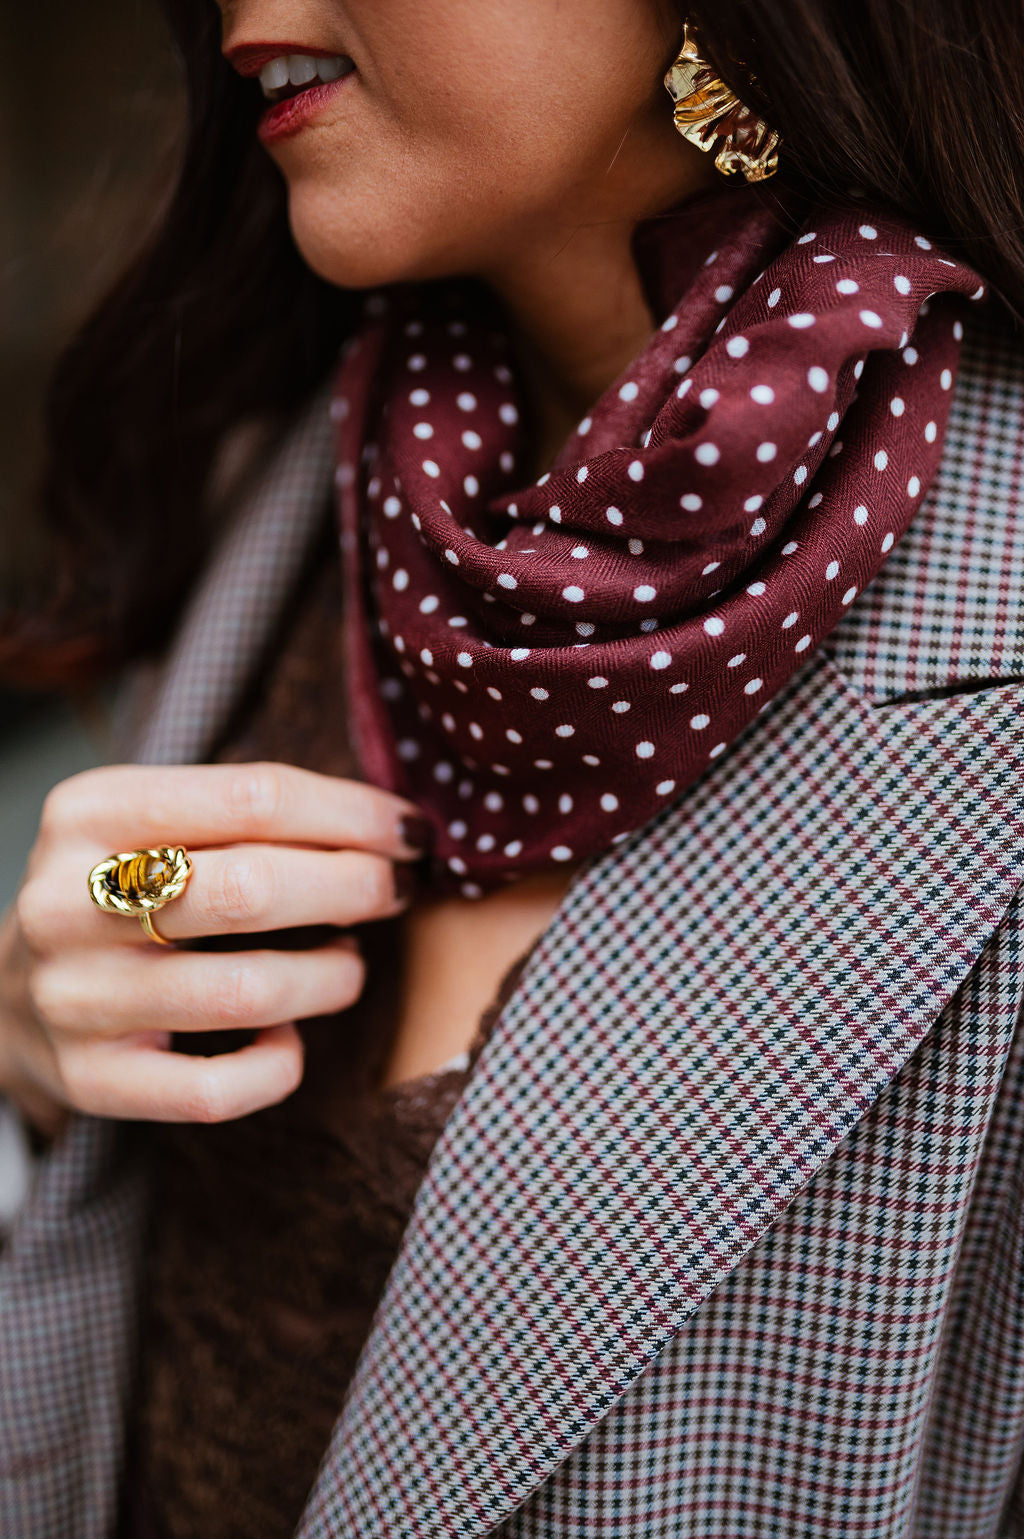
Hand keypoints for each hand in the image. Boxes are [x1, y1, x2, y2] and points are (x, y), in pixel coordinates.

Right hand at [0, 761, 429, 1128]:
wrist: (6, 995)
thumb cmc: (120, 890)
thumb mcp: (150, 821)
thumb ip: (246, 811)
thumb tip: (392, 824)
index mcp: (91, 811)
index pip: (254, 796)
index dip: (354, 815)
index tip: (411, 831)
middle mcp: (69, 902)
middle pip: (254, 888)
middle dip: (357, 886)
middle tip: (397, 891)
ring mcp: (76, 997)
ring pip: (248, 992)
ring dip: (332, 976)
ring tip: (348, 961)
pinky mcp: (92, 1080)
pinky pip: (218, 1089)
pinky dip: (278, 1063)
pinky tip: (286, 1036)